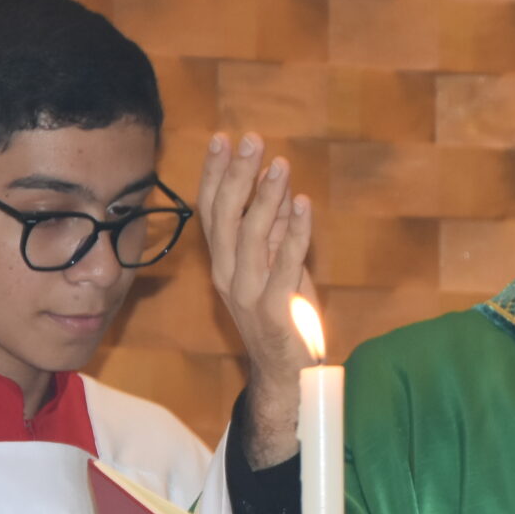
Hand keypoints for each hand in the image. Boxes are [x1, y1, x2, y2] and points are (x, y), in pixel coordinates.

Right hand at [196, 134, 318, 469]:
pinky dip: (294, 233)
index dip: (215, 174)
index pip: (211, 211)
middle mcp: (228, 276)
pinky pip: (284, 264)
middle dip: (237, 175)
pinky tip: (302, 204)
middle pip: (225, 217)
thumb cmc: (285, 315)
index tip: (223, 138)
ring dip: (266, 197)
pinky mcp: (274, 310)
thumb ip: (271, 231)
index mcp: (223, 264)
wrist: (288, 374)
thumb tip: (272, 183)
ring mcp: (248, 294)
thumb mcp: (275, 266)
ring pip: (251, 236)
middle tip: (251, 140)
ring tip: (280, 164)